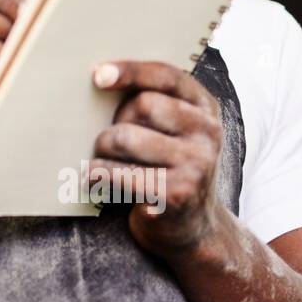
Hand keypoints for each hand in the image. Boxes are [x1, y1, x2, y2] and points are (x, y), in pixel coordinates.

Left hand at [85, 59, 224, 257]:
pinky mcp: (177, 194)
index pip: (168, 76)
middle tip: (106, 142)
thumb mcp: (174, 132)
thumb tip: (99, 80)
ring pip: (125, 137)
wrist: (194, 230)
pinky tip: (93, 181)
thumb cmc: (169, 169)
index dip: (131, 71)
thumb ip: (152, 104)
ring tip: (99, 162)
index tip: (98, 75)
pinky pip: (120, 173)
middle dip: (113, 121)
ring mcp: (196, 164)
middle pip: (141, 105)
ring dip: (101, 150)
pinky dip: (97, 175)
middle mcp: (208, 133)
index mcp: (205, 108)